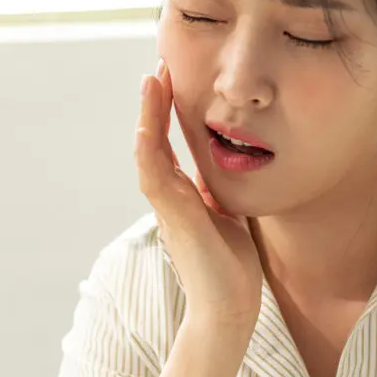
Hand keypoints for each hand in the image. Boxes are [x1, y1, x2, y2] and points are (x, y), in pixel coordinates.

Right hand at [134, 59, 262, 329]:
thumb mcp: (228, 218)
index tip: (175, 82)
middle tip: (160, 67)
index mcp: (183, 197)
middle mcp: (170, 199)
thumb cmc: (230, 269)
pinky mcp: (174, 219)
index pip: (170, 147)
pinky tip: (146, 125)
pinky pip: (153, 178)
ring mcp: (168, 208)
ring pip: (149, 153)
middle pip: (155, 142)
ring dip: (148, 117)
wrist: (229, 309)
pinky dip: (148, 150)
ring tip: (153, 80)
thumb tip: (223, 173)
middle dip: (156, 105)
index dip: (169, 115)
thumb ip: (219, 195)